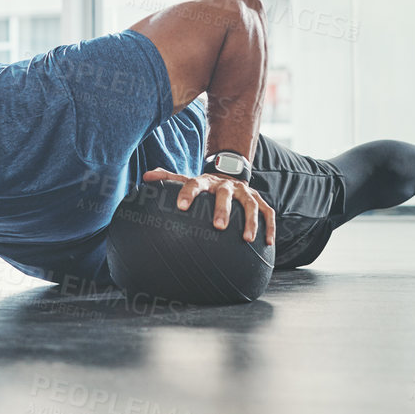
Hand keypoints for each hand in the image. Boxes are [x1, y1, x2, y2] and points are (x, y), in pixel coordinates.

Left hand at [141, 168, 275, 246]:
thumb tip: (145, 178)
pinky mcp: (259, 200)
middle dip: (223, 209)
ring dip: (251, 221)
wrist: (230, 172)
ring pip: (250, 205)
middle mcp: (227, 186)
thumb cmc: (204, 185)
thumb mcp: (187, 179)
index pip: (194, 183)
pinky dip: (269, 226)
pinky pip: (268, 212)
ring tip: (247, 239)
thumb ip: (168, 179)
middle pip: (225, 195)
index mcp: (207, 181)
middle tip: (218, 226)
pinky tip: (268, 242)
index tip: (181, 206)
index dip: (188, 193)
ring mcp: (245, 192)